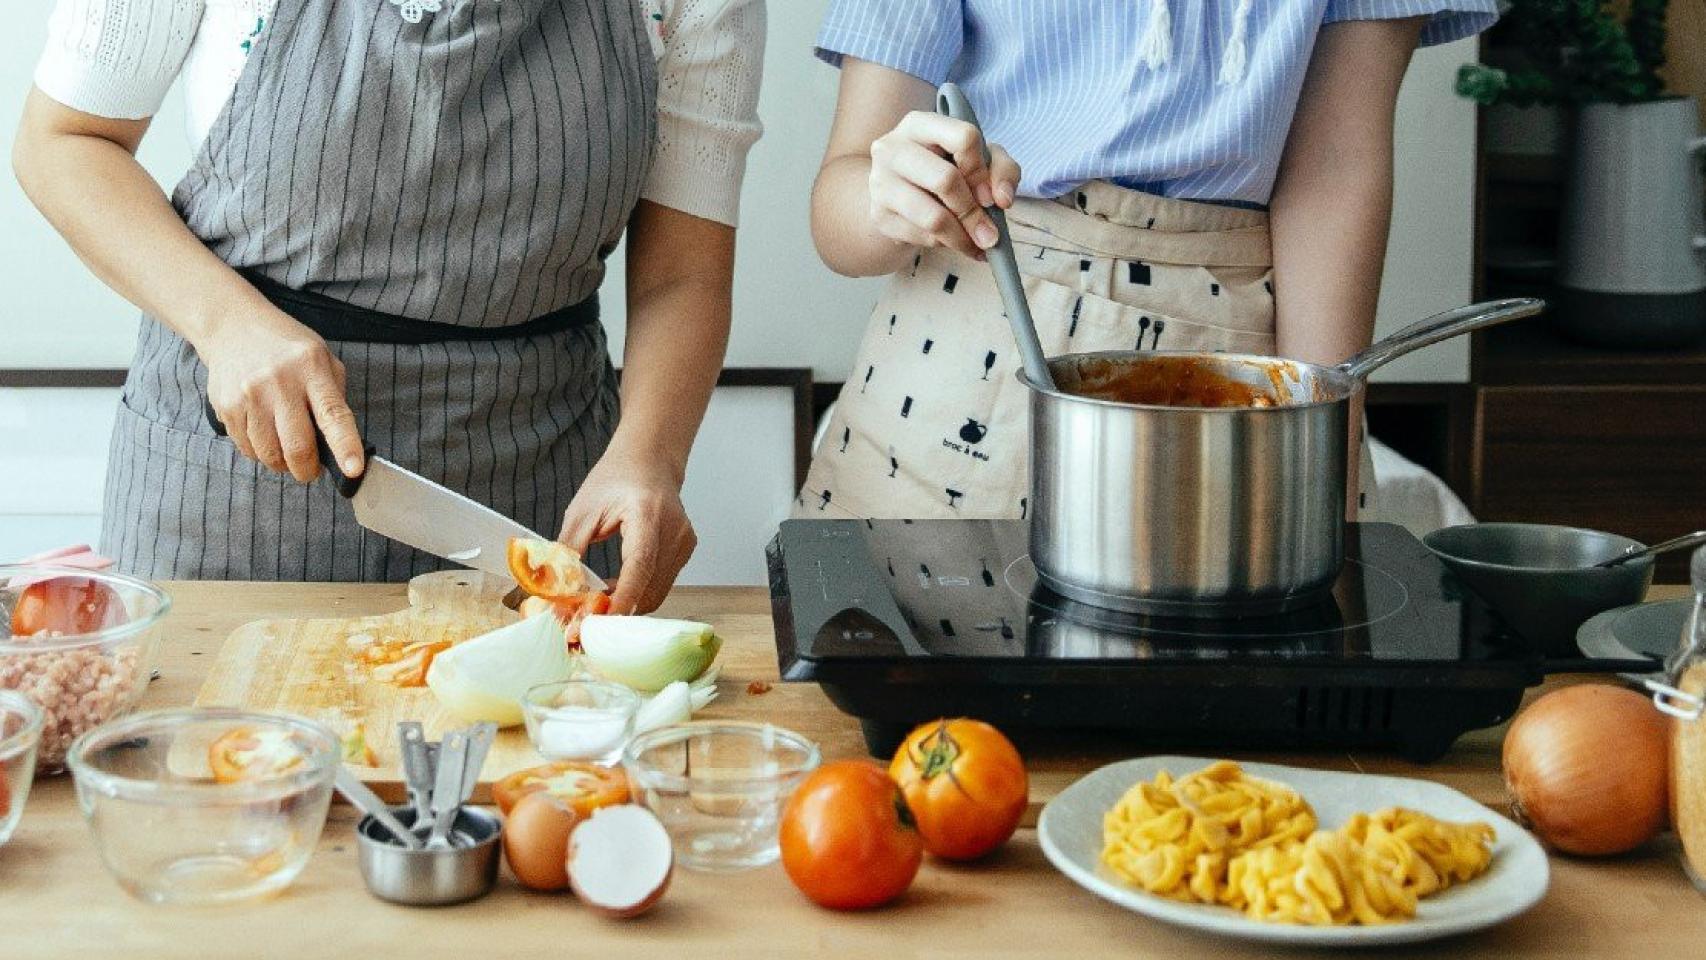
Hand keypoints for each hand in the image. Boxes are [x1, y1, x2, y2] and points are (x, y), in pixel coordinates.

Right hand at [200, 305, 365, 482]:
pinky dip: (260, 452)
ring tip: (286, 450)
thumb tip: (341, 443)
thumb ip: (334, 397)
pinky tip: (265, 434)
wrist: (233, 326)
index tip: (353, 469)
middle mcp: (280, 382)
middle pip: (297, 446)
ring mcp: (250, 395)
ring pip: (269, 454)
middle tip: (311, 470)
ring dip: (282, 464)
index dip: (345, 446)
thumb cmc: (286, 348)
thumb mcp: (322, 358)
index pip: (333, 414)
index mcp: (312, 368)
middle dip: (308, 470)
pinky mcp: (226, 406)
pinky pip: (247, 448)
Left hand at [557, 450, 695, 613]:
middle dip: (618, 610)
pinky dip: (639, 592)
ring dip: (628, 603)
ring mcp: (684, 543)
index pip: (639, 566)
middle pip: (650, 588)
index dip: (621, 598)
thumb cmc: (614, 480)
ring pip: (657, 593)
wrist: (647, 461)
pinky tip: (617, 585)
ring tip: (598, 599)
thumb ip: (568, 552)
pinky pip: (661, 584)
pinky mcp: (685, 551)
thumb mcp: (581, 512)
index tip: (599, 621)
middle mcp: (674, 531)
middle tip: (584, 617)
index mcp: (647, 515)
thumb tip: (553, 591)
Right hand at [867, 111, 1021, 259]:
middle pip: (946, 180)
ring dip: (962, 237)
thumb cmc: (945, 167)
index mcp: (920, 124)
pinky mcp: (879, 215)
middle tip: (990, 234)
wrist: (898, 191)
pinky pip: (921, 237)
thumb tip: (1002, 199)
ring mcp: (881, 182)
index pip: (963, 138)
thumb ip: (1002, 170)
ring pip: (933, 217)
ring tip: (977, 245)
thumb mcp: (979, 158)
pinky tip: (953, 242)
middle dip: (974, 213)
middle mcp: (893, 148)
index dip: (982, 171)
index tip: (990, 196)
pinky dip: (944, 245)